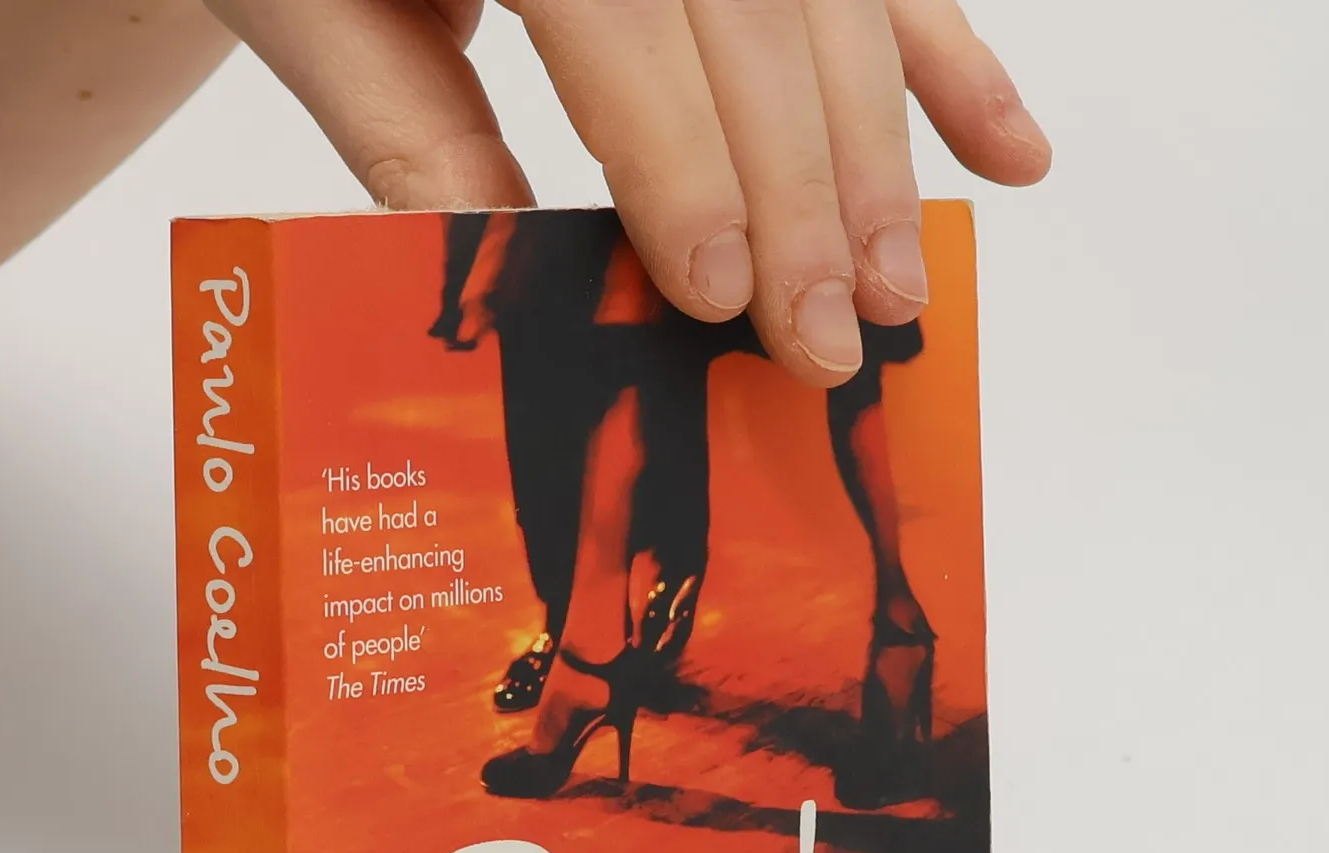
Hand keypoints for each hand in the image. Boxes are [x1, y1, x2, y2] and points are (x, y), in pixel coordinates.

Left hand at [206, 0, 1048, 387]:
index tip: (721, 296)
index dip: (683, 160)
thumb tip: (508, 285)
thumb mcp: (323, 9)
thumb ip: (409, 130)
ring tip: (902, 289)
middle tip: (827, 342)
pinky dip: (947, 62)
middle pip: (761, 16)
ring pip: (835, 1)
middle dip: (805, 192)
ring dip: (882, 152)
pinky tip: (1006, 154)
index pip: (628, 22)